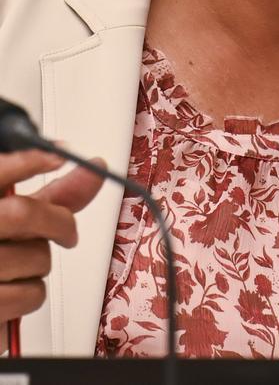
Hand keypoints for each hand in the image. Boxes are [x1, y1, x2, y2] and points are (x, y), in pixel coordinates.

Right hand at [0, 149, 104, 326]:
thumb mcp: (15, 216)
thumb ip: (54, 194)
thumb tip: (96, 168)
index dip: (27, 161)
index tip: (58, 155)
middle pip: (23, 213)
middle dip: (58, 223)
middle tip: (67, 232)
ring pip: (35, 257)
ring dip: (41, 264)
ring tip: (21, 264)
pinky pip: (31, 294)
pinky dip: (32, 294)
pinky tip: (12, 288)